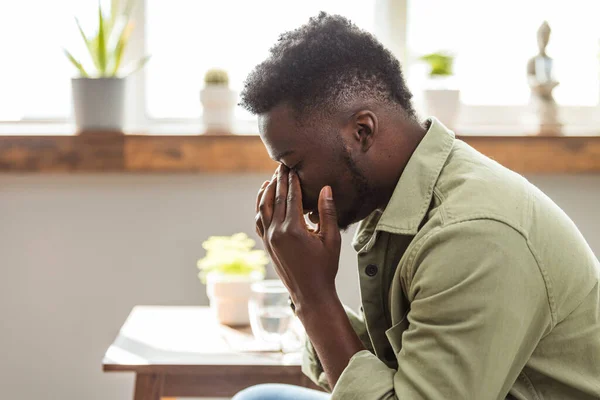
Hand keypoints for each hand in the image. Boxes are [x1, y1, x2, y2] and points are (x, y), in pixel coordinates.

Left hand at [255, 165, 341, 310]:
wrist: (310, 294)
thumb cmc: (325, 267)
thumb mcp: (331, 239)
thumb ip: (327, 213)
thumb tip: (325, 188)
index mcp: (294, 229)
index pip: (291, 197)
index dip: (292, 180)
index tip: (292, 166)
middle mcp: (277, 232)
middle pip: (276, 198)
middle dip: (279, 180)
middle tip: (281, 165)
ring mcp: (269, 239)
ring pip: (263, 208)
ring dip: (267, 191)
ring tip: (272, 178)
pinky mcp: (266, 245)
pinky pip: (259, 221)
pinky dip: (259, 207)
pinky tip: (263, 198)